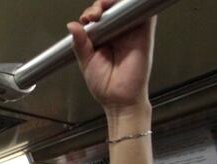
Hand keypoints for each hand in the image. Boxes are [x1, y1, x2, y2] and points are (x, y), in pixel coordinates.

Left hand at [67, 0, 155, 114]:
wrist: (119, 100)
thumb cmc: (105, 86)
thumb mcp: (86, 62)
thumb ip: (80, 43)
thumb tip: (72, 25)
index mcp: (105, 38)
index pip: (100, 15)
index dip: (92, 11)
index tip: (85, 20)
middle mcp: (119, 33)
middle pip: (112, 7)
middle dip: (99, 6)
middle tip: (91, 17)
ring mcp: (131, 31)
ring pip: (124, 6)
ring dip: (112, 3)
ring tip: (99, 14)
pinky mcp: (144, 33)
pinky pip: (143, 12)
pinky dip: (132, 4)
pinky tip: (119, 7)